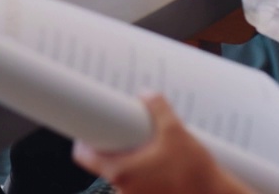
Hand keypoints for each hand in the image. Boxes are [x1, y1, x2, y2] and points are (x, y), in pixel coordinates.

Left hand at [73, 94, 252, 193]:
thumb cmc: (195, 172)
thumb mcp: (176, 132)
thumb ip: (158, 109)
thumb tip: (147, 95)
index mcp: (120, 171)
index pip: (83, 156)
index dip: (83, 140)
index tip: (90, 128)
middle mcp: (123, 188)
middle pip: (102, 163)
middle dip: (111, 146)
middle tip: (122, 131)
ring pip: (122, 174)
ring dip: (129, 160)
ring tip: (145, 145)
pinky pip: (139, 184)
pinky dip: (143, 172)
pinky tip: (159, 162)